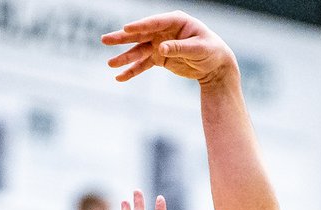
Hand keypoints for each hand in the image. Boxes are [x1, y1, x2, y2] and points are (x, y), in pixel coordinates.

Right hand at [101, 11, 235, 86]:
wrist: (215, 65)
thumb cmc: (211, 51)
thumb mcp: (198, 49)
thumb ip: (179, 48)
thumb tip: (160, 49)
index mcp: (176, 21)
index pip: (154, 22)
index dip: (140, 26)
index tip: (126, 28)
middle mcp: (164, 31)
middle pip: (140, 34)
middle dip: (123, 38)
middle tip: (105, 40)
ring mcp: (160, 44)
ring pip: (139, 50)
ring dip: (124, 57)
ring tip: (110, 64)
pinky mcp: (159, 58)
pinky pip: (143, 64)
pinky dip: (132, 71)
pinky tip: (120, 77)